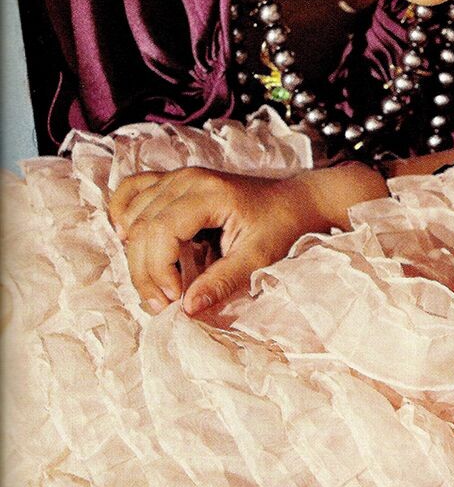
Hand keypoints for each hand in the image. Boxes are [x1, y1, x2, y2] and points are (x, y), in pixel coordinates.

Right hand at [108, 162, 385, 315]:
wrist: (296, 200)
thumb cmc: (282, 226)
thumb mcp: (258, 257)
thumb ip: (222, 282)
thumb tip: (187, 309)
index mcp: (207, 193)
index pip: (160, 232)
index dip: (158, 270)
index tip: (173, 300)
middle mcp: (186, 179)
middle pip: (142, 227)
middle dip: (145, 272)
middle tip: (161, 305)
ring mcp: (178, 177)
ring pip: (134, 215)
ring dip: (135, 254)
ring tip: (155, 286)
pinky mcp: (175, 181)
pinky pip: (134, 190)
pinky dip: (124, 214)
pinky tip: (126, 238)